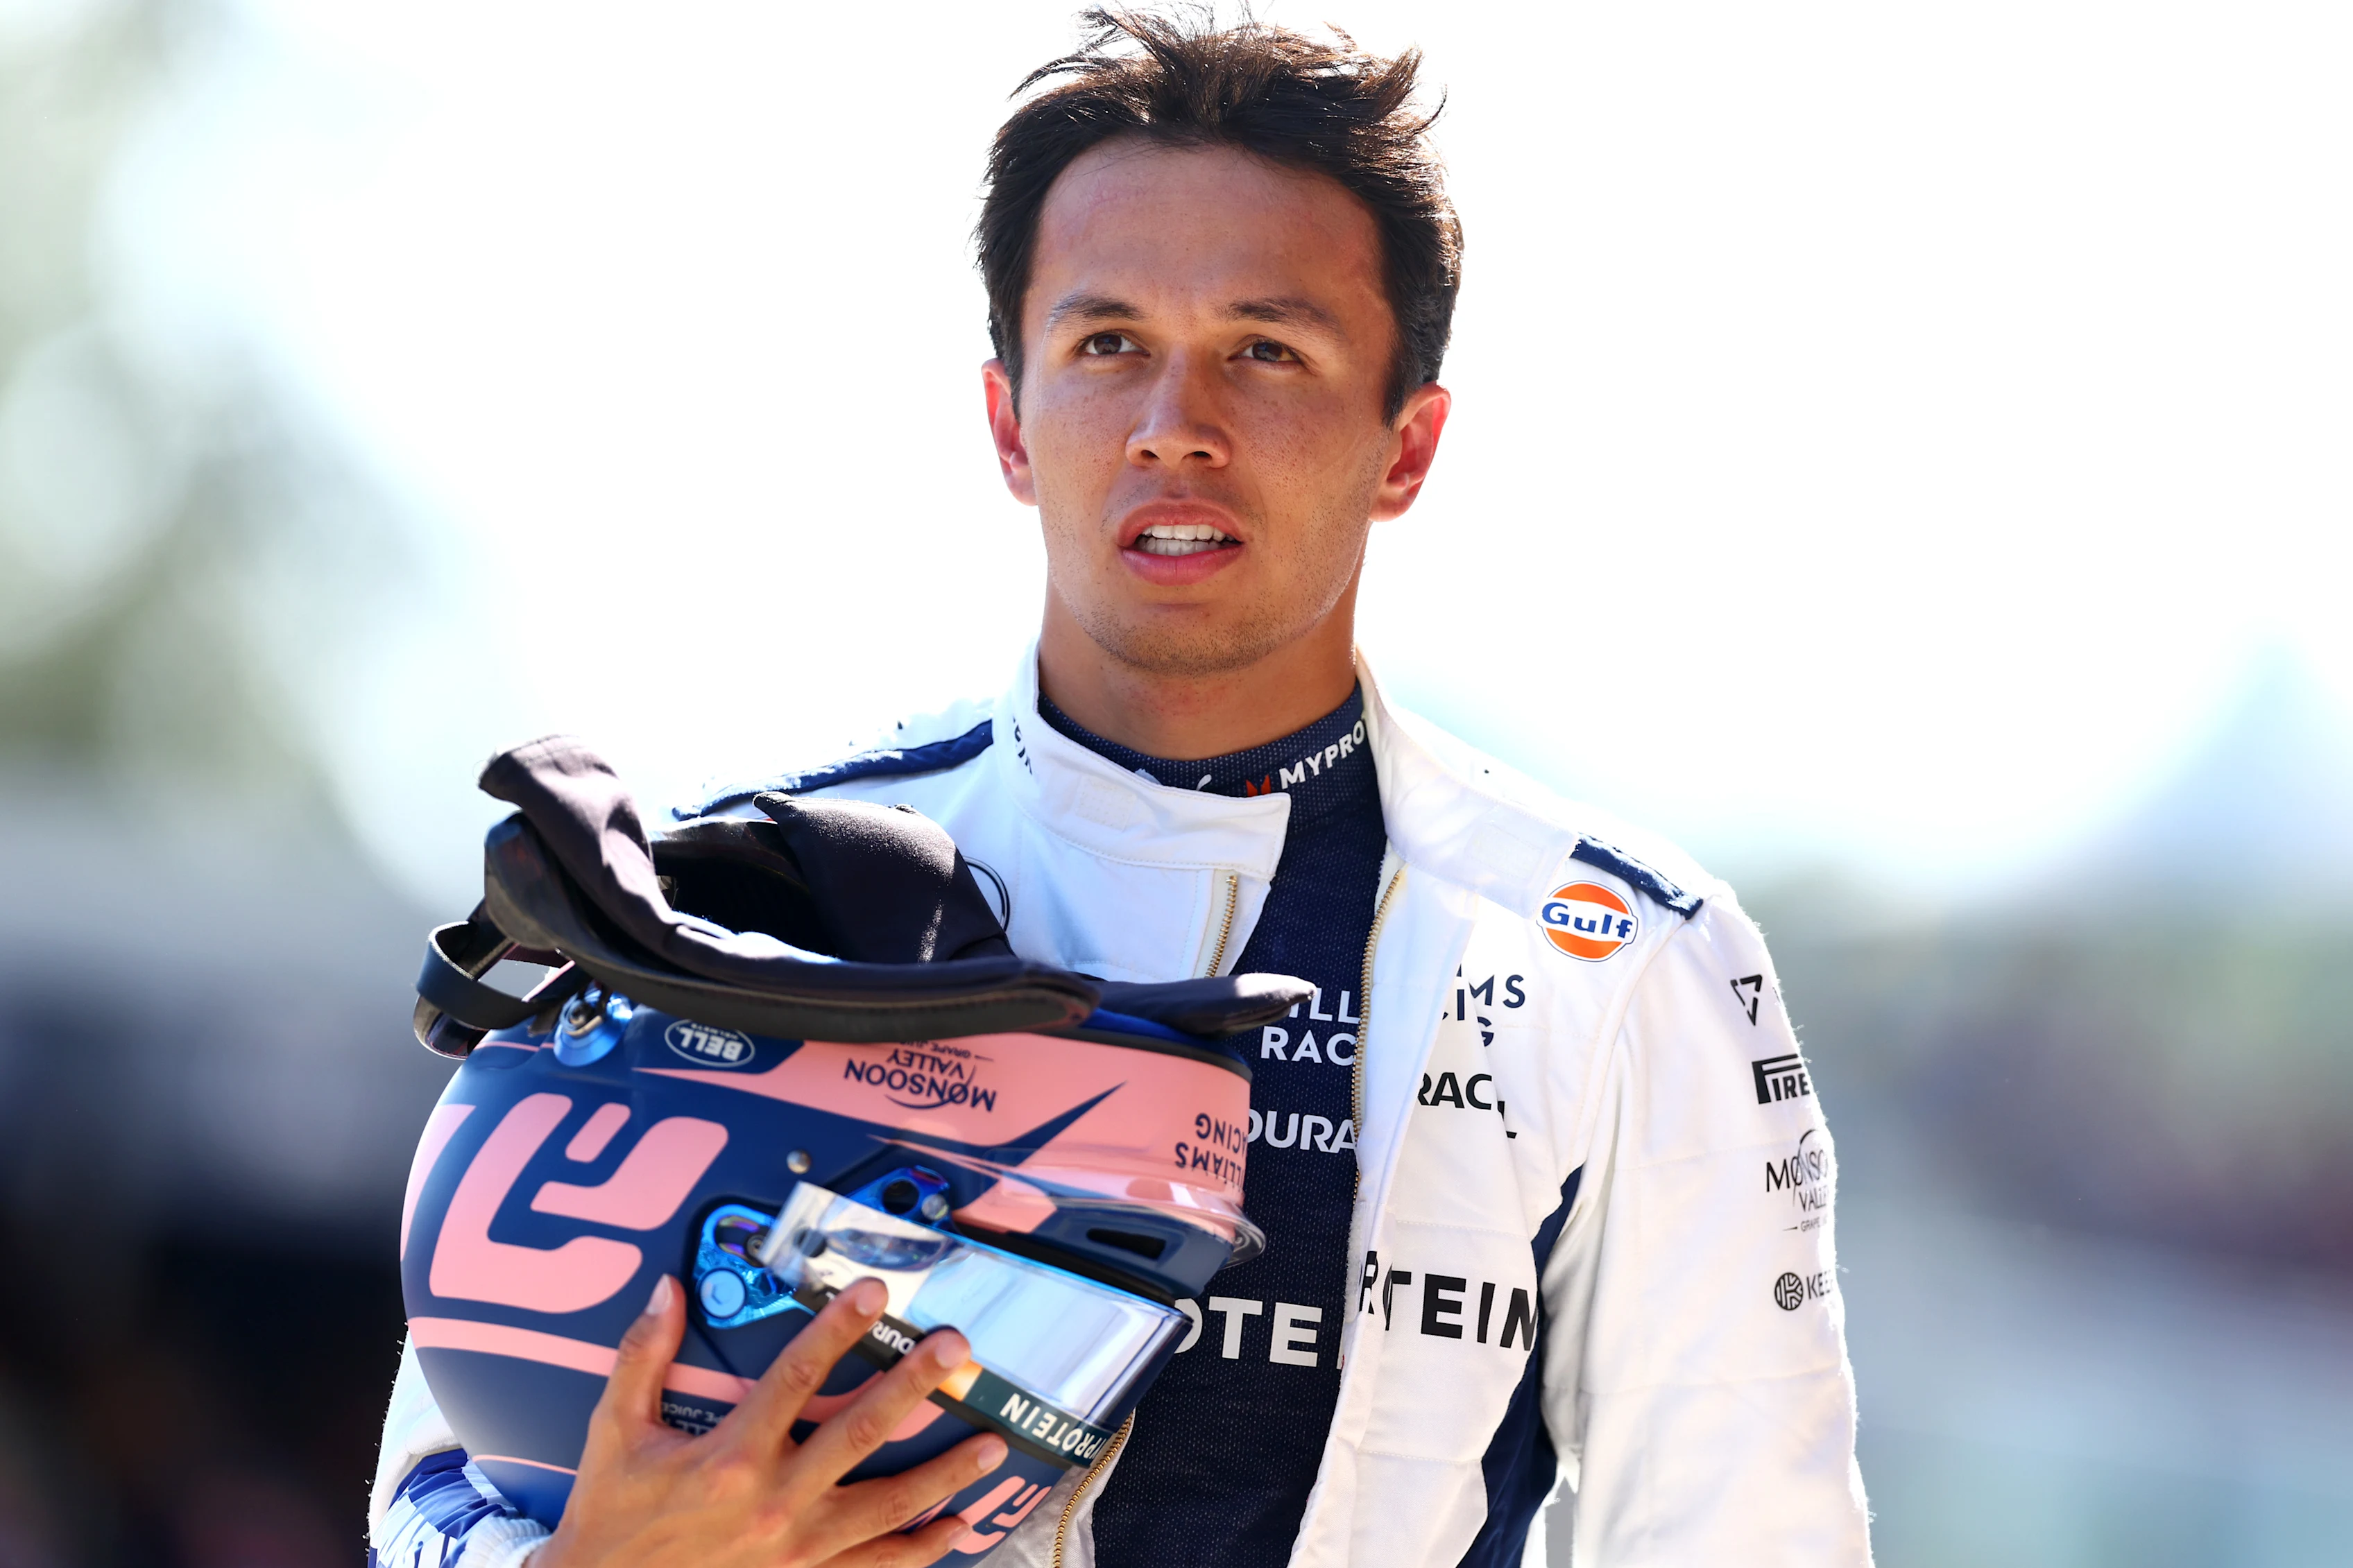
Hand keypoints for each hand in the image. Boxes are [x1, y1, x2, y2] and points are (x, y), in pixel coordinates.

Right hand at [535, 1276, 1008, 1567]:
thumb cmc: (611, 1516)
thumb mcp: (614, 1432)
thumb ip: (642, 1357)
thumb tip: (666, 1290)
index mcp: (728, 1456)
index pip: (795, 1377)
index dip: (837, 1330)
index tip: (875, 1292)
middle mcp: (771, 1500)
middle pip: (858, 1434)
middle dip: (914, 1387)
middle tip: (956, 1350)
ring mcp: (794, 1548)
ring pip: (886, 1506)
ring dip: (944, 1473)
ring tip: (993, 1444)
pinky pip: (874, 1566)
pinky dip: (921, 1550)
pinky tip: (958, 1528)